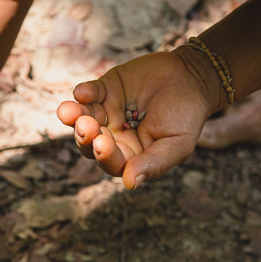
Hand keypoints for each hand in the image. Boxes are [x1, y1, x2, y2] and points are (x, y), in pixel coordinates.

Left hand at [57, 49, 219, 187]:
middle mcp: (114, 136)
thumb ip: (154, 163)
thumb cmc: (187, 116)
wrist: (191, 78)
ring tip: (69, 111)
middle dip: (85, 136)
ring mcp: (106, 112)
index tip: (104, 143)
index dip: (104, 155)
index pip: (111, 162)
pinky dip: (83, 92)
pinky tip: (83, 92)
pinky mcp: (103, 89)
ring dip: (75, 116)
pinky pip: (88, 93)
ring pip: (83, 118)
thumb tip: (130, 183)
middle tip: (86, 126)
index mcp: (130, 155)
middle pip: (90, 142)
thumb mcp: (178, 144)